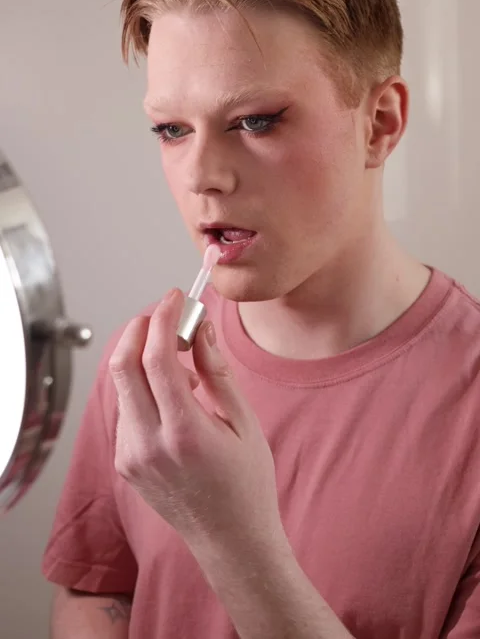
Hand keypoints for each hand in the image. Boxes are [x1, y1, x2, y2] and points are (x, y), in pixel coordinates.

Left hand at [109, 288, 284, 552]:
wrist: (231, 541)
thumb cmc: (247, 484)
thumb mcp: (244, 422)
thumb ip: (217, 371)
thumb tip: (200, 328)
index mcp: (183, 433)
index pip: (154, 358)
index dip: (162, 318)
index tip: (174, 297)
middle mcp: (148, 444)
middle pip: (122, 366)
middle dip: (138, 329)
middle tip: (164, 314)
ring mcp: (131, 455)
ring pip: (122, 385)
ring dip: (143, 359)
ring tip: (183, 364)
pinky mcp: (125, 462)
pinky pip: (127, 408)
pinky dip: (144, 387)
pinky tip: (175, 396)